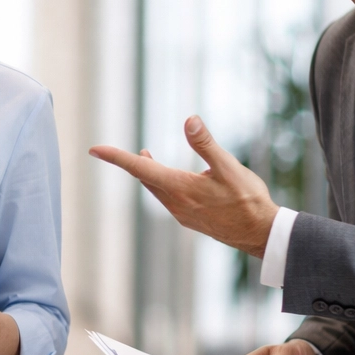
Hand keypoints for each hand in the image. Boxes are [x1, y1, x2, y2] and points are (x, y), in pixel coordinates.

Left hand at [90, 115, 278, 257]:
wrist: (260, 235)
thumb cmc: (247, 200)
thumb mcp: (228, 167)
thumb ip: (205, 144)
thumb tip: (189, 120)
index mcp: (179, 188)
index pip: (139, 169)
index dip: (116, 157)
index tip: (94, 149)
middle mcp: (175, 203)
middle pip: (145, 179)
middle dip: (131, 164)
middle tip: (115, 152)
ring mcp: (182, 214)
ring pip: (156, 190)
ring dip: (148, 174)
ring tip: (145, 158)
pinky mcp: (190, 220)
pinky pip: (167, 200)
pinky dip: (162, 186)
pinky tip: (173, 182)